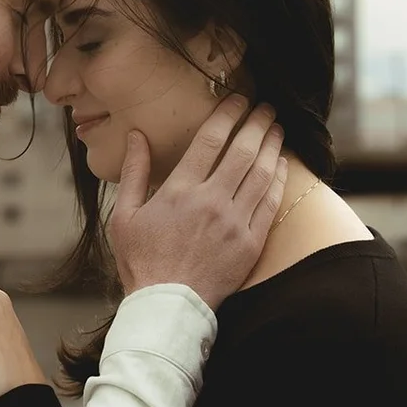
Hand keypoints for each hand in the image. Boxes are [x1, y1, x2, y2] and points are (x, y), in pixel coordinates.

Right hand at [110, 96, 287, 307]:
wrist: (168, 307)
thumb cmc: (141, 262)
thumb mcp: (125, 216)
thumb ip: (134, 172)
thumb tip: (137, 135)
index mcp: (180, 191)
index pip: (210, 140)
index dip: (227, 114)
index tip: (237, 100)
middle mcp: (211, 202)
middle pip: (243, 150)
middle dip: (256, 123)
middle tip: (265, 107)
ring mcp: (235, 222)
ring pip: (261, 173)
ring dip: (272, 146)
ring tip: (276, 129)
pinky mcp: (251, 242)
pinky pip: (271, 203)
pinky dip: (279, 179)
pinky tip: (281, 165)